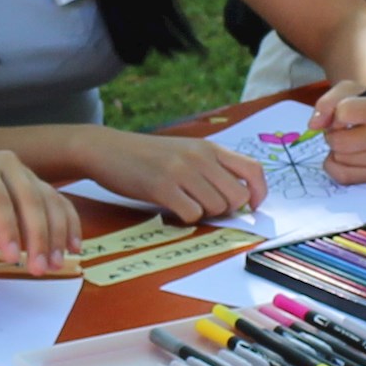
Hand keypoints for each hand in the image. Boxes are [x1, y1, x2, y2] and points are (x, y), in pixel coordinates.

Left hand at [0, 148, 82, 269]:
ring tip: (55, 264)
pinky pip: (57, 202)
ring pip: (48, 201)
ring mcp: (24, 172)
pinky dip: (68, 223)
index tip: (13, 258)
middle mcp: (6, 163)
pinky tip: (73, 246)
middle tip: (40, 268)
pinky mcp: (35, 183)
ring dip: (57, 234)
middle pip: (30, 199)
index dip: (7, 229)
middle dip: (38, 236)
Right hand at [80, 129, 268, 223]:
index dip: (259, 193)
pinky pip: (192, 215)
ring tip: (184, 203)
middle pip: (237, 197)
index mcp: (209, 147)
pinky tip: (171, 208)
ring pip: (217, 208)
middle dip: (227, 210)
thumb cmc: (147, 155)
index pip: (254, 170)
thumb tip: (239, 199)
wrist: (106, 149)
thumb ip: (211, 168)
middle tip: (207, 208)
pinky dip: (185, 219)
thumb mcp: (185, 151)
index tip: (251, 206)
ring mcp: (181, 171)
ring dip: (204, 214)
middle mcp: (200, 157)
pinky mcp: (163, 187)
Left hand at [311, 81, 365, 186]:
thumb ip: (327, 103)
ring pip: (340, 159)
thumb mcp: (349, 91)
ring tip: (351, 139)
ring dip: (337, 150)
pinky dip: (337, 166)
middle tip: (344, 129)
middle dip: (334, 134)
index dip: (337, 113)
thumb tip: (314, 125)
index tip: (344, 113)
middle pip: (339, 141)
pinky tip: (347, 155)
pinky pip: (343, 176)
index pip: (345, 113)